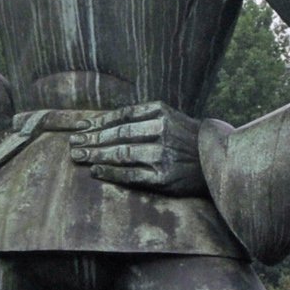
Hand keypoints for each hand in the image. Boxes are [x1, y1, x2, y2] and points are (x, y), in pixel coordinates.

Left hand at [69, 100, 207, 195]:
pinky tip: (95, 170)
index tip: (80, 127)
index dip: (98, 122)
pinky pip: (130, 174)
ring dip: (96, 155)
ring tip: (78, 156)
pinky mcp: (163, 177)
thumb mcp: (170, 117)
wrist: (217, 160)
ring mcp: (162, 155)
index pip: (121, 116)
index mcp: (161, 112)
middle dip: (92, 139)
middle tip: (73, 143)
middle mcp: (161, 131)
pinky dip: (110, 172)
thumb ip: (142, 117)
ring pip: (121, 153)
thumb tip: (101, 122)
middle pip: (118, 134)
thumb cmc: (187, 139)